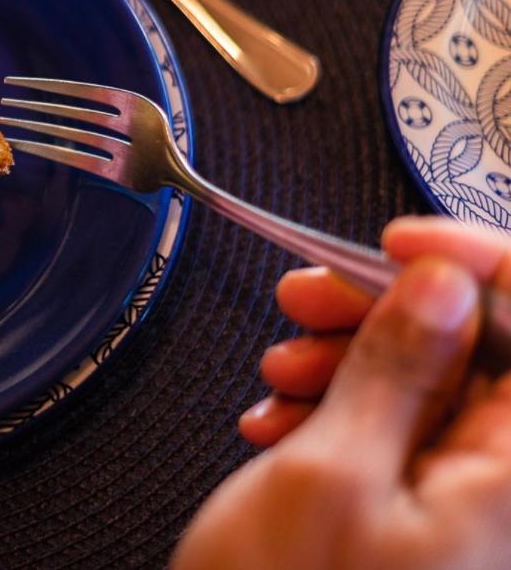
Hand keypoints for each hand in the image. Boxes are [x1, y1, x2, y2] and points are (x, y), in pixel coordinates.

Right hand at [173, 216, 510, 568]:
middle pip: (482, 348)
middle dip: (390, 309)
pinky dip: (340, 412)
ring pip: (432, 386)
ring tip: (278, 373)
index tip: (401, 245)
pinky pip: (404, 434)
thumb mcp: (331, 474)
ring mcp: (473, 509)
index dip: (475, 264)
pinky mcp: (431, 520)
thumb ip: (399, 367)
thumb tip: (446, 283)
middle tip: (310, 300)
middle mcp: (509, 491)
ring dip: (351, 360)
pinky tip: (282, 419)